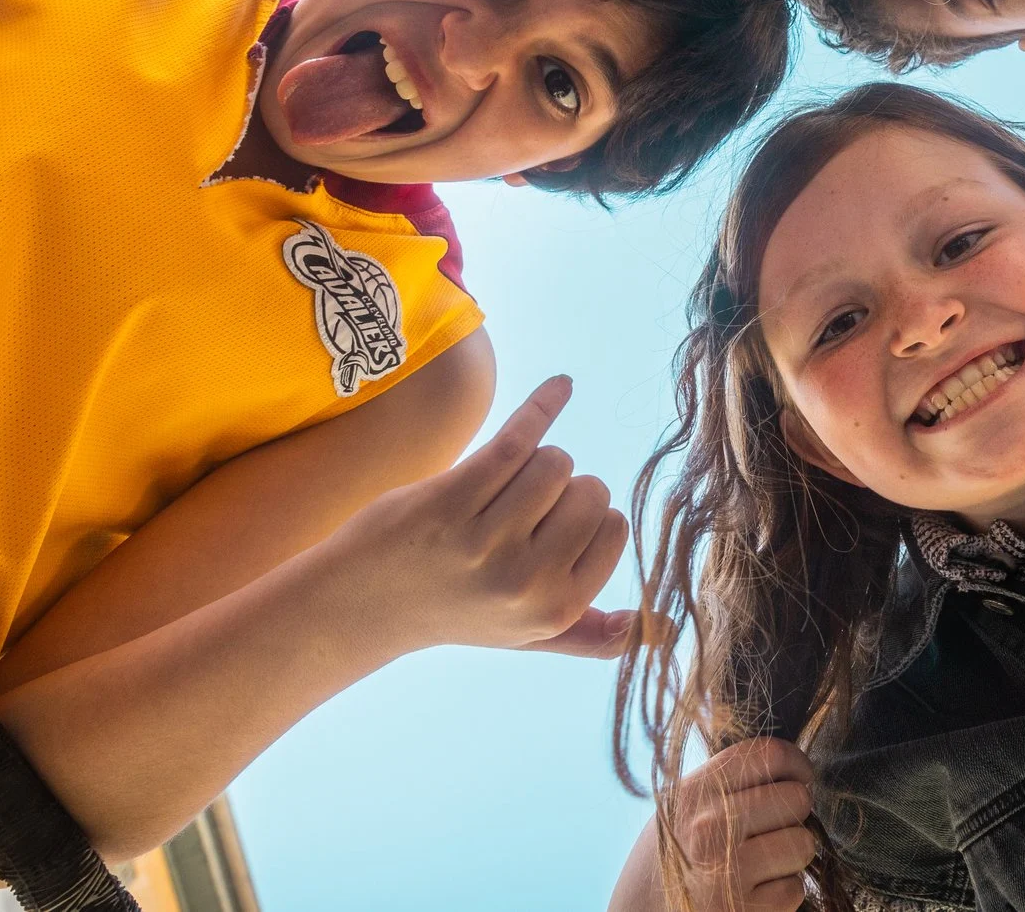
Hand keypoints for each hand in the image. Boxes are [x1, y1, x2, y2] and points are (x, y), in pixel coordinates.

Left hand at [325, 375, 630, 652]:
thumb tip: (661, 629)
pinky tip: (560, 387)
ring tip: (500, 488)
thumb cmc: (454, 610)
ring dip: (535, 461)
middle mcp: (524, 581)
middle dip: (563, 489)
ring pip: (554, 462)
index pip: (613, 528)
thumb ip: (590, 636)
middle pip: (588, 490)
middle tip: (519, 511)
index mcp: (554, 611)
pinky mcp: (450, 500)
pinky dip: (542, 406)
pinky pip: (518, 439)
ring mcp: (485, 540)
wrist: (362, 605)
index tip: (554, 526)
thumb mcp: (525, 636)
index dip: (589, 517)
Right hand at [666, 740, 818, 911]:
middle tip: (774, 829)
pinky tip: (753, 894)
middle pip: (795, 798)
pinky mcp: (743, 911)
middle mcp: (709, 827)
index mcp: (693, 793)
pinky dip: (782, 893)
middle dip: (794, 815)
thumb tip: (783, 765)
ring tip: (763, 864)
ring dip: (792, 856)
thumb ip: (723, 785)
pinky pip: (795, 888)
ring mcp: (728, 871)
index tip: (801, 777)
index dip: (797, 763)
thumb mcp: (678, 811)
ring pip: (803, 842)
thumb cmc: (665, 864)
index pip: (769, 755)